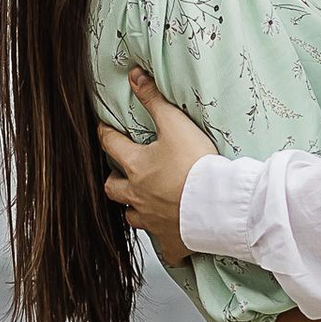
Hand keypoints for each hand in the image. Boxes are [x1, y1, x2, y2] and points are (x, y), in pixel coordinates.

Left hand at [99, 74, 217, 264]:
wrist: (218, 205)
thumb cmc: (196, 165)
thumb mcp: (175, 125)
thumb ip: (154, 100)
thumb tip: (135, 76)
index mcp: (136, 167)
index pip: (110, 145)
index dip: (105, 133)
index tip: (102, 128)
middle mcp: (137, 196)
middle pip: (112, 188)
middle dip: (113, 179)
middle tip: (119, 172)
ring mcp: (152, 221)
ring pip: (132, 216)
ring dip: (134, 208)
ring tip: (143, 201)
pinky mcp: (170, 241)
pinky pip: (163, 246)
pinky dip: (165, 240)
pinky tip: (171, 236)